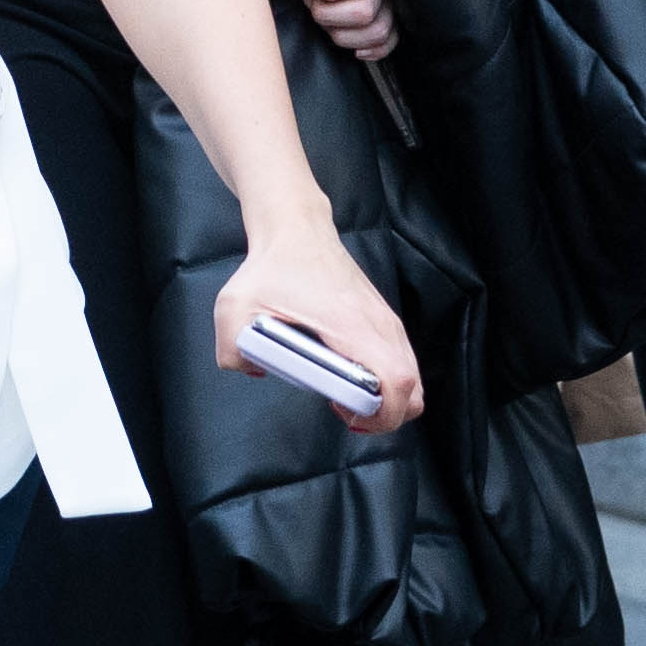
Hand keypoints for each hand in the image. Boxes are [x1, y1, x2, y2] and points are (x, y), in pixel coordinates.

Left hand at [212, 202, 423, 435]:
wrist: (297, 229)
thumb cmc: (273, 266)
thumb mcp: (235, 306)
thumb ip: (232, 348)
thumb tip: (250, 370)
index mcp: (354, 328)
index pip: (398, 384)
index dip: (381, 416)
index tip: (347, 415)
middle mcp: (380, 326)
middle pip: (414, 392)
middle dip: (385, 416)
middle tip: (347, 412)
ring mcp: (385, 321)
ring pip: (411, 379)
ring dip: (386, 399)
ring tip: (347, 397)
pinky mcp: (382, 318)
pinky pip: (400, 361)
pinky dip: (385, 379)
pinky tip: (351, 375)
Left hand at [296, 0, 396, 63]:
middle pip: (364, 12)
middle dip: (327, 14)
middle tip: (311, 4)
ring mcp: (391, 3)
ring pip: (376, 31)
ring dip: (342, 34)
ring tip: (324, 21)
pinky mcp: (393, 22)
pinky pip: (389, 43)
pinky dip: (372, 51)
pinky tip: (354, 49)